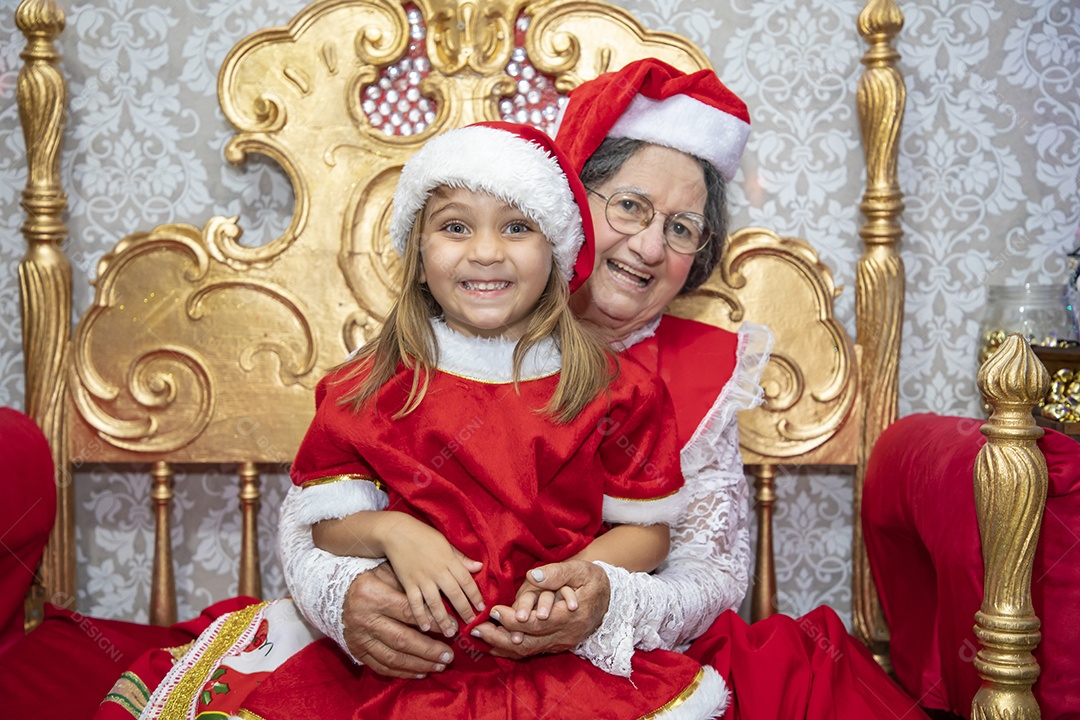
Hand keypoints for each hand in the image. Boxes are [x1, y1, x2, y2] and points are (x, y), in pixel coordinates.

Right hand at [340, 563, 453, 678]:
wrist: (334, 594)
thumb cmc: (371, 580)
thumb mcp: (388, 572)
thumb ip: (413, 584)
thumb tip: (445, 598)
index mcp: (373, 595)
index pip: (408, 612)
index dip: (433, 621)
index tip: (453, 628)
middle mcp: (365, 618)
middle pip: (402, 639)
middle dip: (429, 650)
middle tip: (449, 655)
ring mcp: (360, 638)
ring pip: (393, 657)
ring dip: (419, 664)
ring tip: (440, 666)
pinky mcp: (357, 652)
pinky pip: (382, 667)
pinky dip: (402, 673)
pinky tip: (420, 672)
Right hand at [381, 516, 484, 635]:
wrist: (397, 532)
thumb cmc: (424, 536)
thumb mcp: (446, 543)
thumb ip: (461, 558)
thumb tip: (479, 567)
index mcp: (449, 560)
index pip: (466, 580)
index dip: (475, 595)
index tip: (482, 608)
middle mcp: (437, 571)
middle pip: (454, 594)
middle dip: (464, 610)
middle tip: (470, 623)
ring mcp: (422, 578)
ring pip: (435, 602)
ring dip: (443, 619)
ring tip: (450, 632)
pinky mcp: (408, 583)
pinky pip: (415, 602)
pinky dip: (420, 615)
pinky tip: (425, 627)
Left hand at [471, 560, 609, 658]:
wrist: (611, 597)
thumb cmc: (592, 579)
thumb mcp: (580, 569)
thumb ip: (556, 573)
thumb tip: (532, 576)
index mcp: (572, 616)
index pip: (538, 623)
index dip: (514, 619)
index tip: (494, 611)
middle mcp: (566, 635)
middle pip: (529, 642)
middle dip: (500, 636)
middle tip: (477, 627)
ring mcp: (562, 643)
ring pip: (528, 650)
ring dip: (502, 645)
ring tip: (480, 636)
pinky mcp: (558, 646)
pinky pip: (532, 651)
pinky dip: (511, 649)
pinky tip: (494, 643)